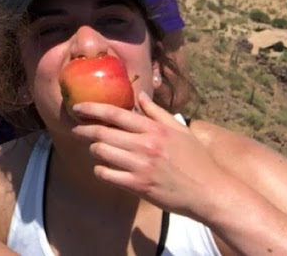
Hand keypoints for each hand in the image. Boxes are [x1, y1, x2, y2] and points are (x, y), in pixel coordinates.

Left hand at [69, 92, 232, 219]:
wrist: (209, 192)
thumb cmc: (196, 160)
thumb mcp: (180, 130)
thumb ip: (156, 112)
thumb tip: (140, 95)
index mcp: (154, 129)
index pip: (115, 113)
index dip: (92, 109)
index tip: (77, 108)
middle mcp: (145, 145)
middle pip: (102, 132)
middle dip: (83, 129)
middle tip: (76, 129)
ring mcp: (140, 166)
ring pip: (101, 152)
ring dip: (94, 150)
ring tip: (96, 149)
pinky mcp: (138, 186)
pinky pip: (106, 175)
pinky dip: (101, 170)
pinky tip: (105, 169)